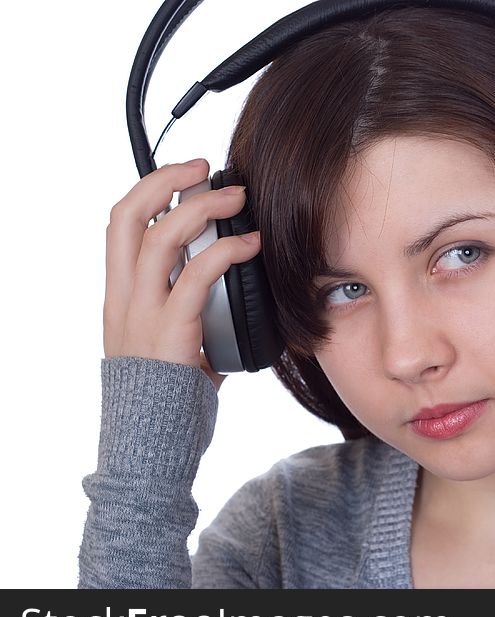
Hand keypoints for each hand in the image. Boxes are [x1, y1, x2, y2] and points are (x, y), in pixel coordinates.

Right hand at [103, 158, 260, 391]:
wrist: (152, 447)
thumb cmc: (167, 401)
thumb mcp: (172, 348)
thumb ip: (191, 318)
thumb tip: (232, 301)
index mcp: (121, 298)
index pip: (119, 227)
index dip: (148, 191)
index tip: (183, 175)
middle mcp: (124, 299)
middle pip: (126, 217)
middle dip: (164, 181)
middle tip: (204, 167)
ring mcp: (143, 314)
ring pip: (160, 238)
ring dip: (202, 208)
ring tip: (237, 197)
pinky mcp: (171, 331)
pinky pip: (197, 277)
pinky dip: (228, 252)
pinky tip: (251, 246)